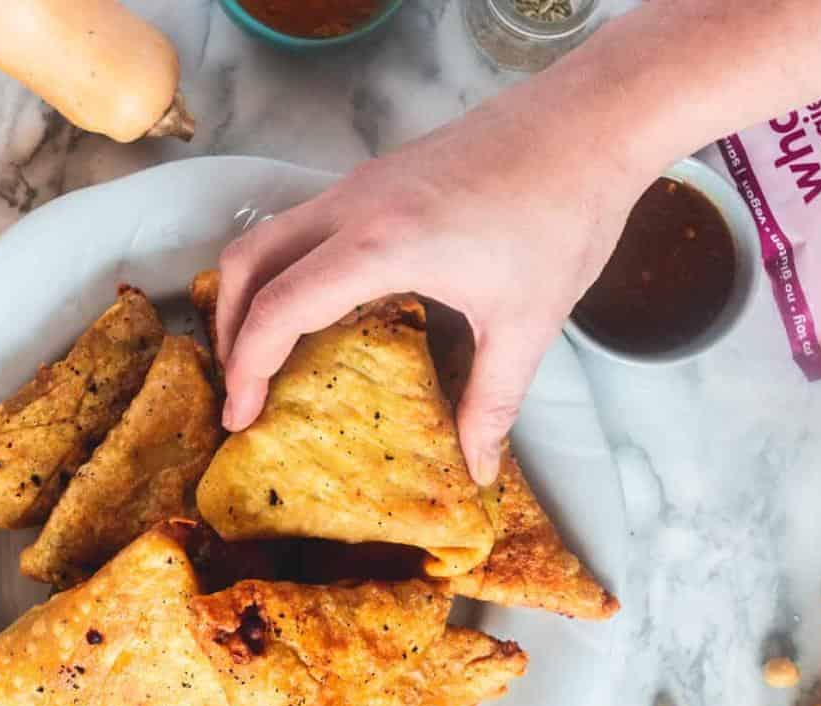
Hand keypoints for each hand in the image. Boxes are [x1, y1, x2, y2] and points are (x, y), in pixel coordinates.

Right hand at [215, 81, 660, 485]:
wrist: (593, 122)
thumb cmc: (564, 213)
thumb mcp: (528, 323)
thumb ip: (492, 403)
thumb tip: (478, 469)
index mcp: (379, 246)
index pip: (277, 309)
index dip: (246, 368)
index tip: (241, 417)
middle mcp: (352, 206)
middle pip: (247, 262)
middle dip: (228, 329)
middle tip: (241, 388)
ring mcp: (360, 183)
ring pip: (269, 234)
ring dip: (252, 292)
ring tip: (265, 352)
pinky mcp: (378, 174)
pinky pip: (304, 223)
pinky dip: (286, 267)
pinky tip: (321, 307)